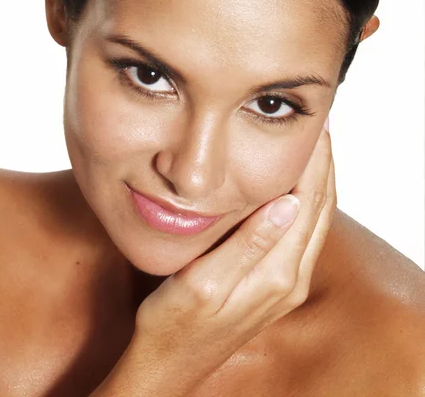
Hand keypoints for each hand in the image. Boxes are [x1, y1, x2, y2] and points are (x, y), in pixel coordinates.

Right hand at [93, 123, 335, 396]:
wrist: (169, 365)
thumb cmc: (174, 325)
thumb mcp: (204, 284)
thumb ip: (247, 245)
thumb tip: (288, 203)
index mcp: (276, 275)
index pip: (308, 204)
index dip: (315, 163)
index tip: (314, 127)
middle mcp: (291, 279)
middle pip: (320, 210)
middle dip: (323, 166)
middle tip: (317, 128)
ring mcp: (286, 284)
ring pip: (315, 221)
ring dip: (317, 182)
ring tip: (311, 148)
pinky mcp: (276, 284)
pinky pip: (303, 234)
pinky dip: (306, 202)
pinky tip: (292, 186)